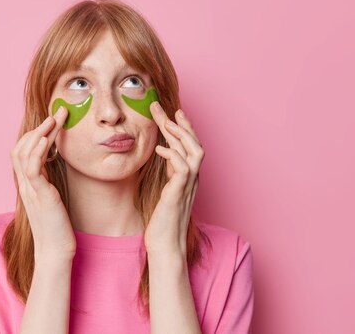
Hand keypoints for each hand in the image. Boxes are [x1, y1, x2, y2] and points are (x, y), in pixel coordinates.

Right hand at [10, 106, 76, 260]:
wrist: (55, 253)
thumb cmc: (58, 229)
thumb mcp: (54, 201)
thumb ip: (51, 184)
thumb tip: (58, 170)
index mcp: (29, 184)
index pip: (25, 151)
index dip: (37, 133)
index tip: (54, 120)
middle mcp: (25, 184)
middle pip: (21, 147)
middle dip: (39, 126)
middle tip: (58, 112)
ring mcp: (30, 189)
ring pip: (24, 152)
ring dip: (40, 132)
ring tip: (55, 118)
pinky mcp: (39, 196)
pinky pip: (32, 168)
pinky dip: (37, 151)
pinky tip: (46, 139)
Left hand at [143, 101, 204, 257]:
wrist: (165, 246)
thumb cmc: (163, 221)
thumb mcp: (166, 189)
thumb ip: (169, 172)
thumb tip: (165, 154)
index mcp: (189, 176)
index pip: (190, 145)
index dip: (182, 127)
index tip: (169, 112)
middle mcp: (193, 179)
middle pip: (194, 143)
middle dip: (180, 123)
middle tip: (162, 108)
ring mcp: (188, 186)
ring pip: (194, 151)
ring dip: (180, 135)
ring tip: (166, 122)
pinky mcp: (179, 194)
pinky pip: (182, 169)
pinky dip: (173, 155)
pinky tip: (160, 149)